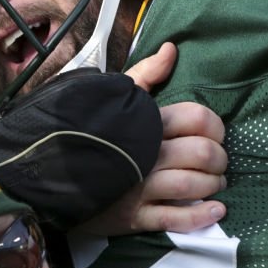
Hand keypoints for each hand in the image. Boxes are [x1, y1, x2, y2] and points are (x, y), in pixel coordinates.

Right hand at [80, 43, 230, 234]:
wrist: (47, 171)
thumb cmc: (89, 131)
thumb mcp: (113, 95)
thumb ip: (146, 73)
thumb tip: (171, 49)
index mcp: (145, 122)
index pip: (196, 117)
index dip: (215, 126)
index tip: (215, 134)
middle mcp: (145, 154)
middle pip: (201, 153)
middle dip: (219, 159)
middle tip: (218, 163)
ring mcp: (138, 187)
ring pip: (190, 184)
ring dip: (212, 185)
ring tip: (215, 184)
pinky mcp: (132, 217)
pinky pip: (173, 219)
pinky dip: (200, 216)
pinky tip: (215, 210)